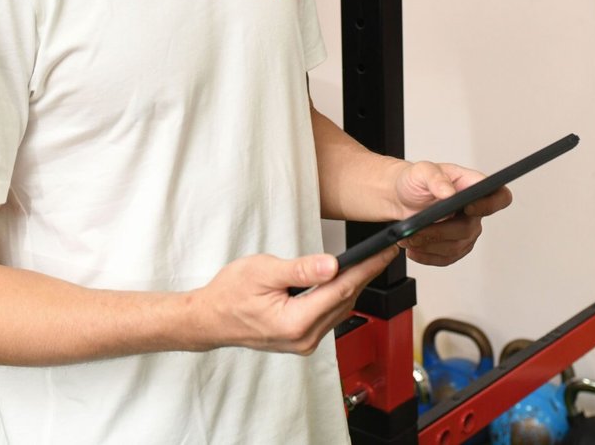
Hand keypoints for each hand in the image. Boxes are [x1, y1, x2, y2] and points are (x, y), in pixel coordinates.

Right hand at [191, 245, 397, 355]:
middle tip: (385, 251)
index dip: (366, 269)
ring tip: (370, 262)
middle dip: (366, 274)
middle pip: (345, 300)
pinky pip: (330, 315)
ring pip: (340, 309)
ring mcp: (304, 342)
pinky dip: (340, 295)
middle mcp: (304, 338)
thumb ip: (300, 270)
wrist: (209, 319)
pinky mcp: (302, 339)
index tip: (385, 252)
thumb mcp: (263, 271)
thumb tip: (333, 265)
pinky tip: (345, 280)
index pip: (341, 290)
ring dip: (355, 285)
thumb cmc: (229, 295)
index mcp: (295, 322)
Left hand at [391, 161, 512, 266]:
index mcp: (472, 185)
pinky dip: (428, 256)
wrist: (400, 197)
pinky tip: (414, 249)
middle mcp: (474, 210)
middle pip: (469, 229)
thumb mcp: (421, 171)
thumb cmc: (415, 180)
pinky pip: (447, 258)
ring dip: (429, 245)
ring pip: (455, 247)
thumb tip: (449, 192)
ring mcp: (466, 230)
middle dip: (439, 232)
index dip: (490, 205)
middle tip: (416, 229)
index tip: (468, 208)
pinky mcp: (455, 246)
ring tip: (409, 238)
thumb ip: (435, 178)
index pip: (499, 196)